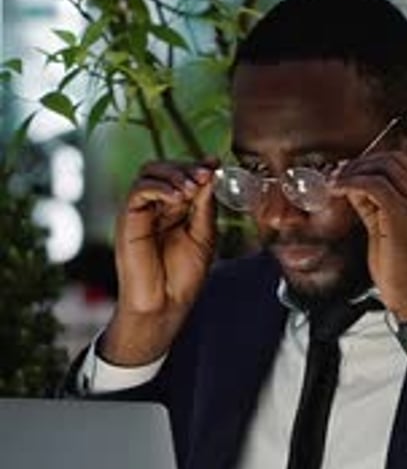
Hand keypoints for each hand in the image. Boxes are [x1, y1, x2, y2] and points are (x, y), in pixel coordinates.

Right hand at [102, 158, 216, 364]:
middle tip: (205, 175)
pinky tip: (176, 198)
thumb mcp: (204, 236)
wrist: (164, 305)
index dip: (198, 165)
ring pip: (149, 172)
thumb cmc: (183, 277)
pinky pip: (139, 190)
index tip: (215, 162)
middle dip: (187, 167)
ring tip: (190, 189)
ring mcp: (142, 211)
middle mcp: (157, 206)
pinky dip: (159, 187)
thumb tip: (209, 175)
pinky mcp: (128, 219)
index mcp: (176, 209)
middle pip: (165, 167)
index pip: (183, 175)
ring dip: (173, 174)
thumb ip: (205, 207)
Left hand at [329, 150, 406, 320]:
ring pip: (383, 167)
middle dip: (360, 163)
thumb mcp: (390, 232)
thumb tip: (353, 187)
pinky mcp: (403, 215)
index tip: (347, 172)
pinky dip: (350, 182)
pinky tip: (335, 190)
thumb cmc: (404, 274)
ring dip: (353, 171)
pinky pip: (373, 185)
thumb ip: (375, 207)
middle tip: (336, 174)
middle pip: (393, 159)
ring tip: (333, 182)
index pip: (402, 165)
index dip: (371, 164)